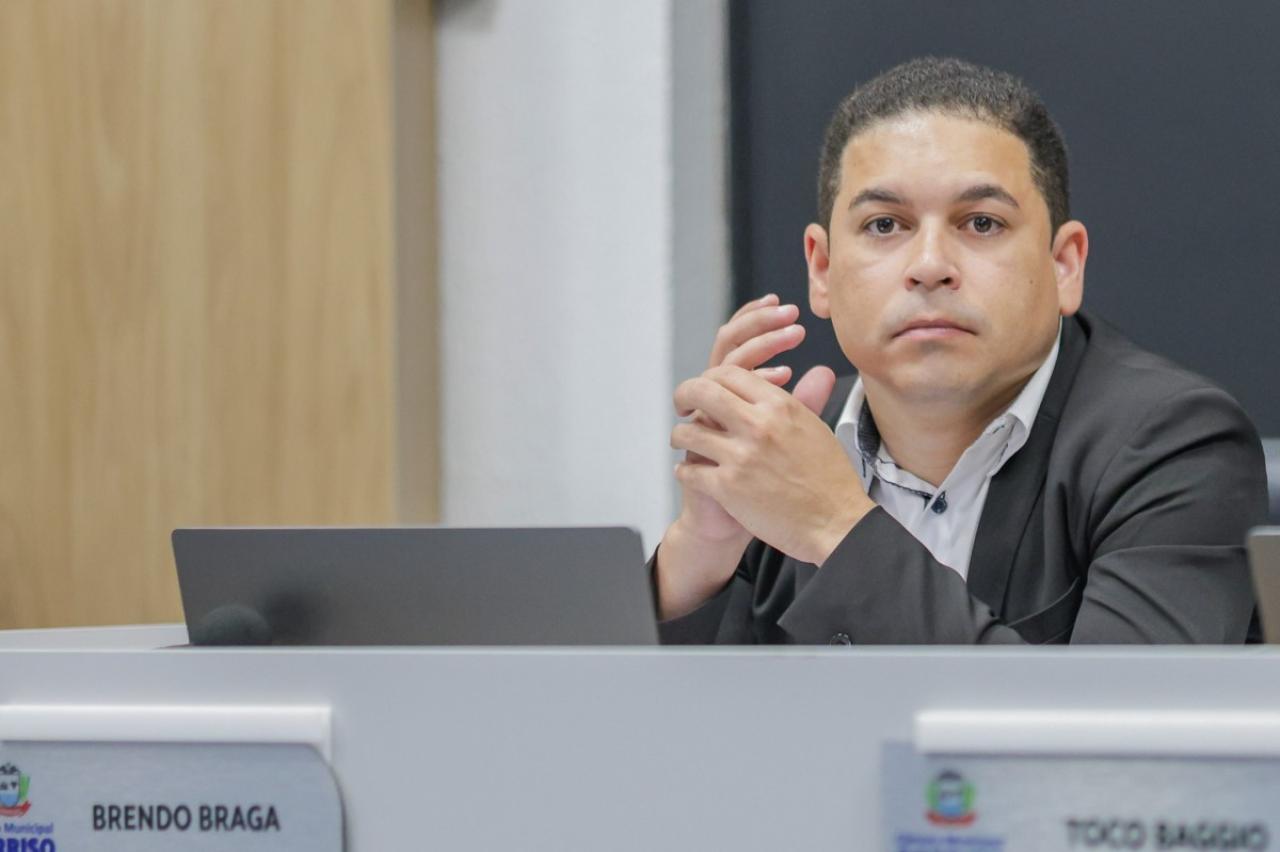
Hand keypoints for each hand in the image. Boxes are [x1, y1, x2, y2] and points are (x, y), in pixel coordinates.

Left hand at [671, 365, 874, 564]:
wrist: (835, 523)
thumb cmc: (830, 480)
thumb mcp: (819, 428)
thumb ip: (806, 398)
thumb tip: (818, 372)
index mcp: (780, 406)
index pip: (729, 373)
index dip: (710, 378)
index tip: (706, 388)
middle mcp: (758, 425)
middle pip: (701, 392)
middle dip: (684, 396)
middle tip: (682, 406)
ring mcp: (740, 457)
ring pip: (687, 432)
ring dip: (679, 435)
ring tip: (682, 441)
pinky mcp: (728, 488)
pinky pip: (689, 470)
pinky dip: (684, 470)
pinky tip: (688, 471)